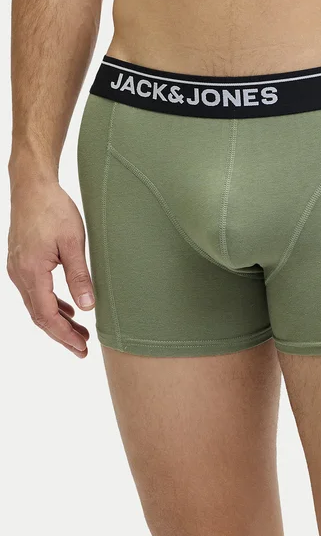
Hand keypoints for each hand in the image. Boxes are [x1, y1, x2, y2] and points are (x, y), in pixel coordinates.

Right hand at [8, 179, 94, 356]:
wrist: (32, 186)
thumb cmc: (54, 209)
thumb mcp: (73, 242)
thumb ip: (79, 276)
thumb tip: (87, 306)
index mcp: (31, 272)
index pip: (47, 316)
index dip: (64, 336)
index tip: (81, 348)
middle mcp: (19, 274)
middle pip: (39, 315)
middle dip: (61, 334)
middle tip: (82, 348)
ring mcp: (17, 268)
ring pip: (36, 304)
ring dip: (57, 320)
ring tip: (79, 332)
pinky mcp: (21, 261)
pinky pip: (34, 291)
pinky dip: (51, 303)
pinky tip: (67, 308)